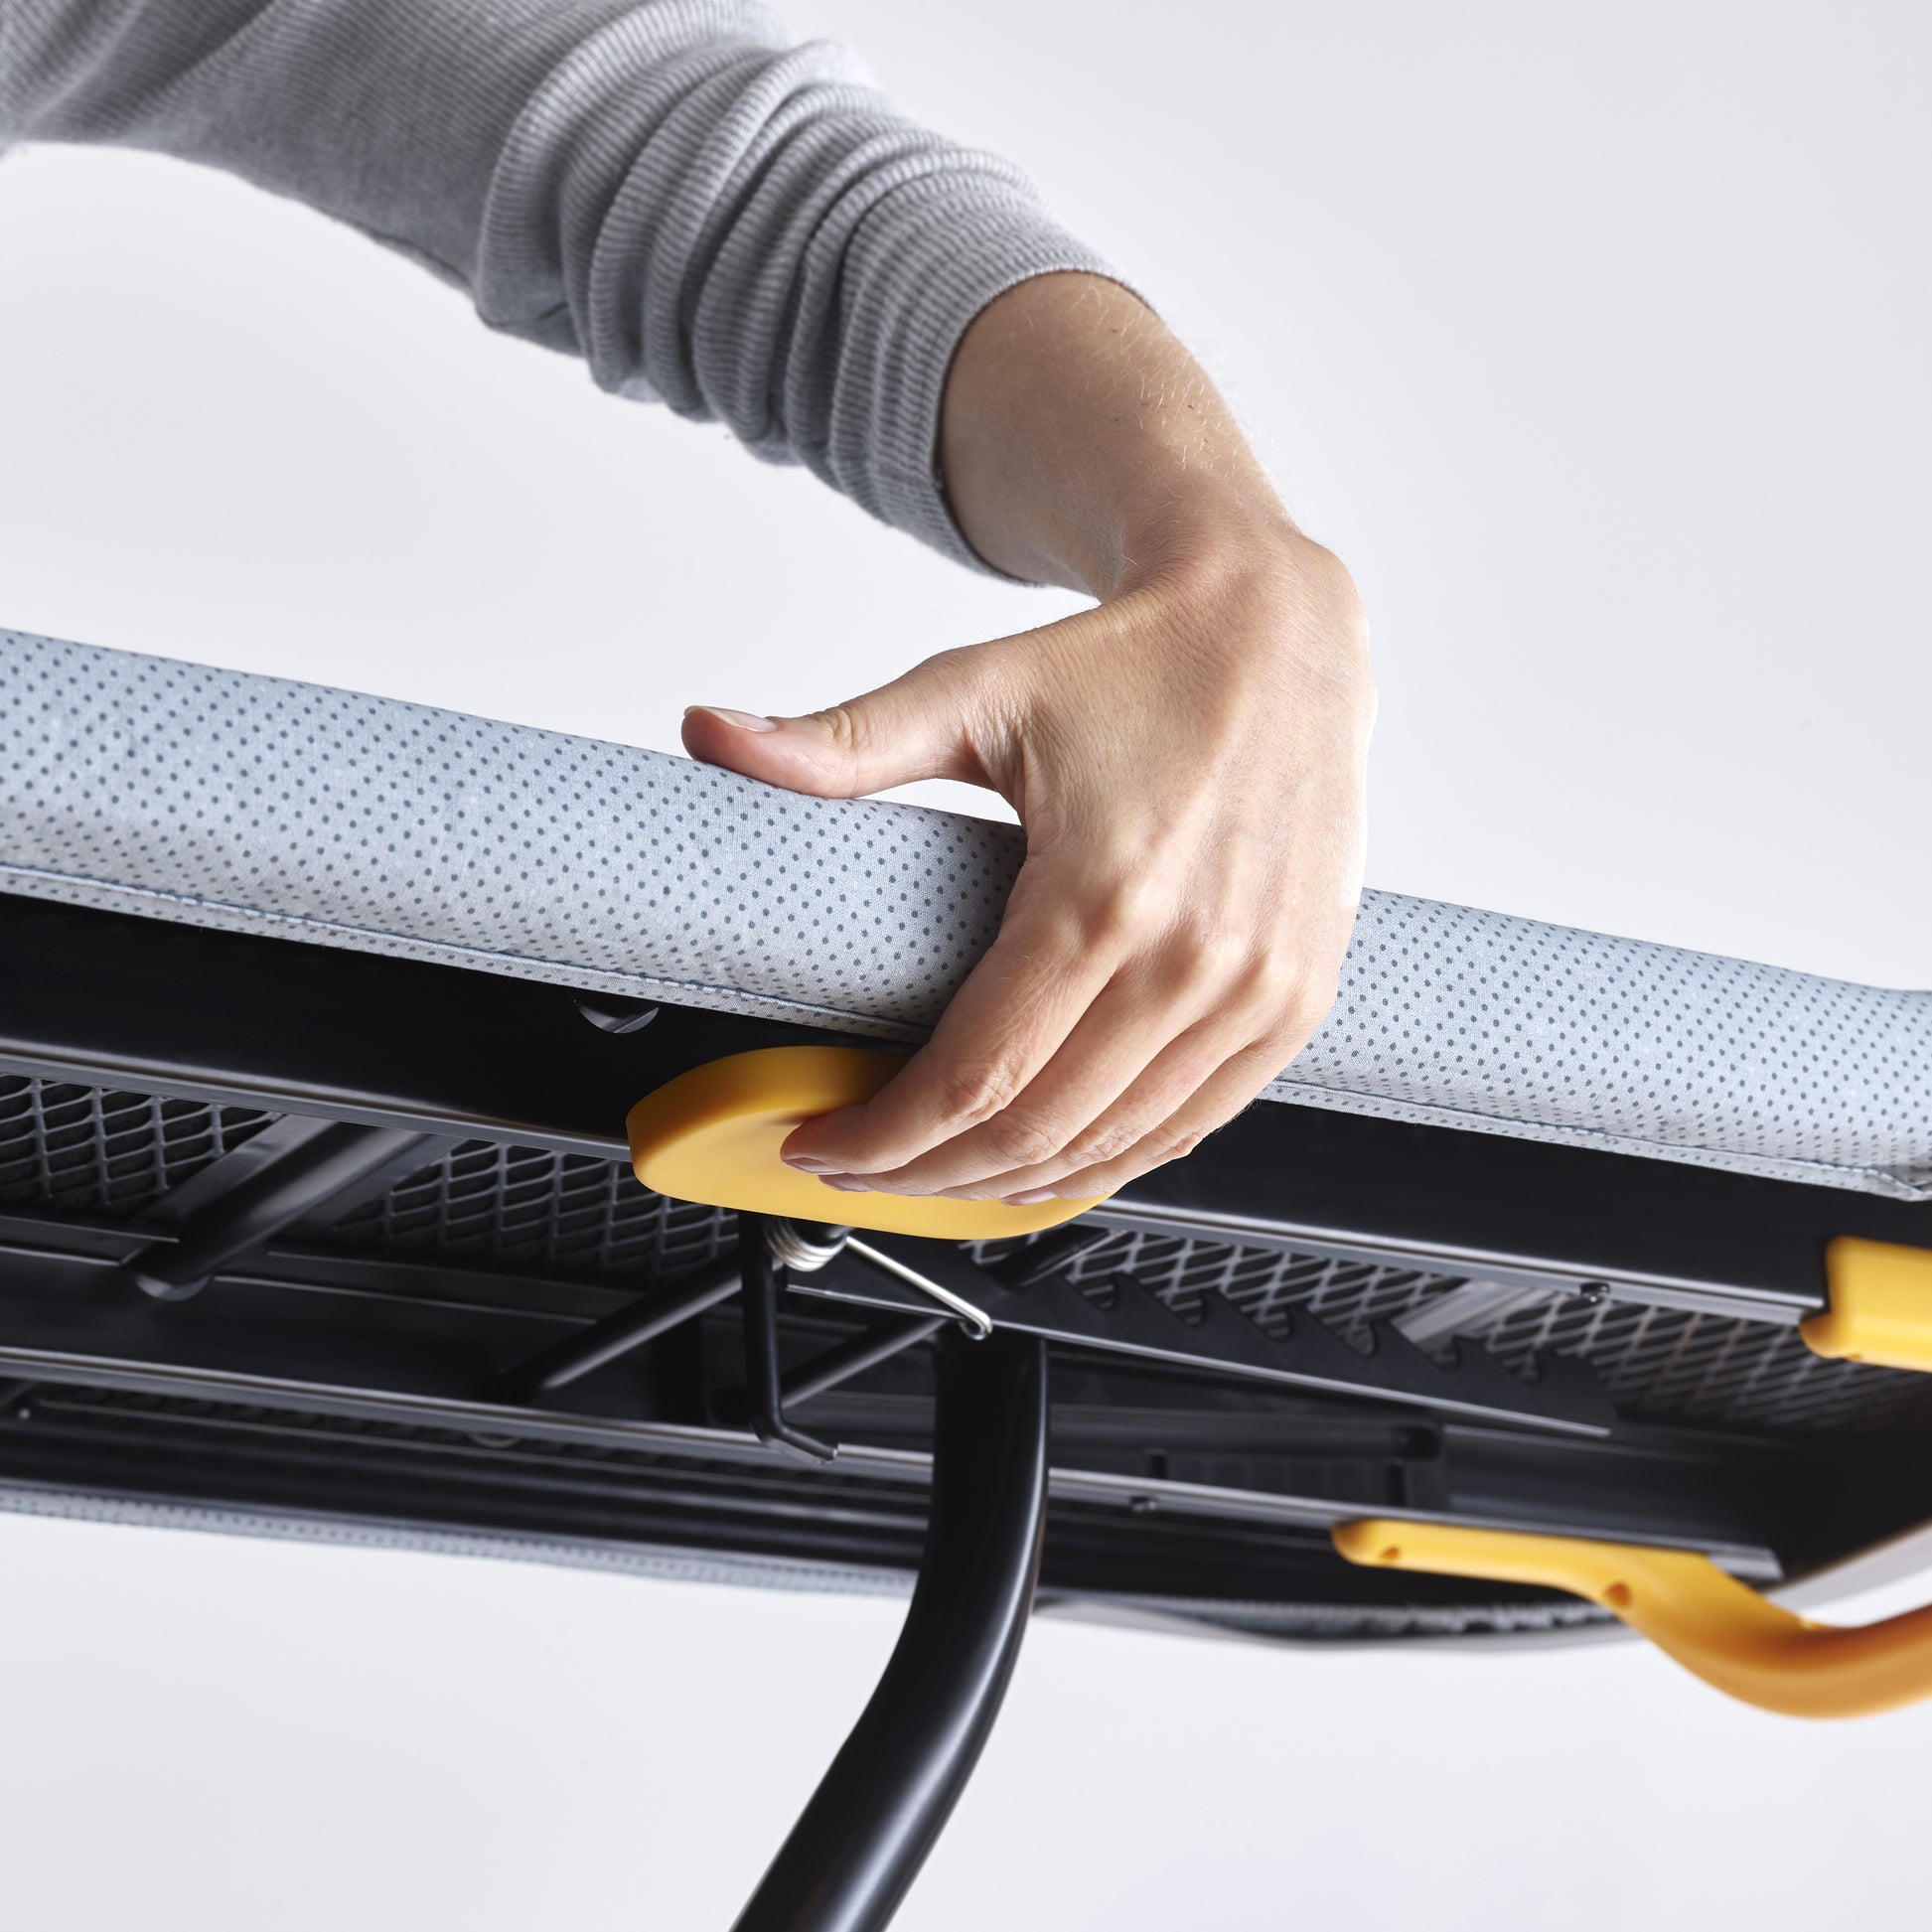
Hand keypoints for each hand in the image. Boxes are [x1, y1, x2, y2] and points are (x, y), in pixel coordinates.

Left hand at [682, 274, 1372, 1203]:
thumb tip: (713, 734)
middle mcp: (1192, 958)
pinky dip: (1109, 1161)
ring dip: (1010, 1184)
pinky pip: (1191, 1126)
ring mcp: (1254, 991)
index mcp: (1103, 893)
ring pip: (1111, 1147)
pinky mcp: (1293, 1002)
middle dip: (925, 1173)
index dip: (882, 1137)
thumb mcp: (976, 690)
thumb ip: (842, 739)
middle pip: (1034, 1133)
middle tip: (859, 1168)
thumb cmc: (1136, 664)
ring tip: (933, 1174)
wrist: (1278, 634)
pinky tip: (1047, 1163)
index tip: (819, 1143)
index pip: (973, 1077)